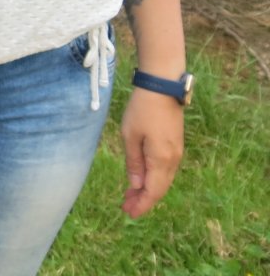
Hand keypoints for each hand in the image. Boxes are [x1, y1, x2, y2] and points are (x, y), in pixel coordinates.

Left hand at [120, 89, 184, 217]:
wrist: (162, 88)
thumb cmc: (142, 110)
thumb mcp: (130, 135)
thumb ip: (133, 162)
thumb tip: (135, 185)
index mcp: (161, 160)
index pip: (153, 191)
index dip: (141, 204)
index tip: (129, 213)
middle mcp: (173, 161)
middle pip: (159, 188)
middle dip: (143, 200)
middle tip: (126, 207)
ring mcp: (176, 153)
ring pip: (162, 180)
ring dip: (147, 189)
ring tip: (130, 196)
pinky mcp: (174, 146)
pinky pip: (164, 170)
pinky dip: (153, 178)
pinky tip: (141, 178)